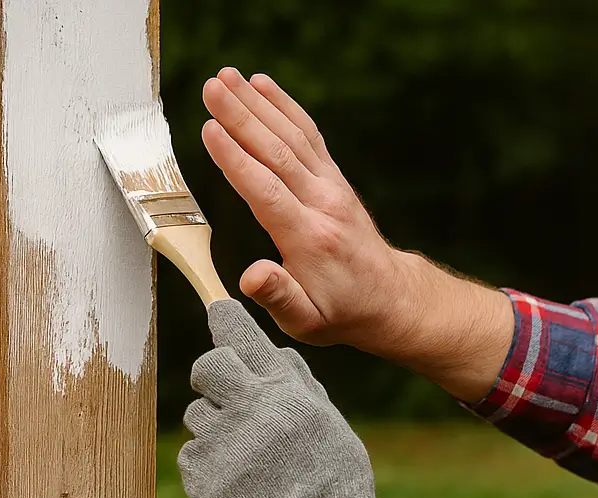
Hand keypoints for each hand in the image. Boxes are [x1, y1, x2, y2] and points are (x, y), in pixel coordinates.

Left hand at [179, 300, 412, 497]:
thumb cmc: (334, 489)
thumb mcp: (330, 426)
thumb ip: (299, 386)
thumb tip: (272, 351)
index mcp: (284, 393)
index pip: (240, 335)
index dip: (225, 321)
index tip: (218, 317)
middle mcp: (248, 412)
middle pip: (207, 367)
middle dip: (213, 376)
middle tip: (229, 396)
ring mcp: (220, 448)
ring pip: (197, 415)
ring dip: (215, 427)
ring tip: (246, 456)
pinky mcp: (200, 482)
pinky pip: (192, 456)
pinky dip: (208, 464)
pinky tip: (237, 484)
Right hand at [201, 68, 513, 402]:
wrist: (388, 298)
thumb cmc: (339, 312)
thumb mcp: (305, 321)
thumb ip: (278, 296)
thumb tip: (252, 277)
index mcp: (309, 238)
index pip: (268, 191)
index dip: (237, 159)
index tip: (210, 129)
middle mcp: (322, 203)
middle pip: (277, 152)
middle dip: (241, 117)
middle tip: (211, 87)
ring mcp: (330, 186)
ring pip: (291, 136)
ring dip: (258, 103)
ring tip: (227, 77)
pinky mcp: (332, 178)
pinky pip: (307, 135)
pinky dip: (285, 108)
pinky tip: (263, 87)